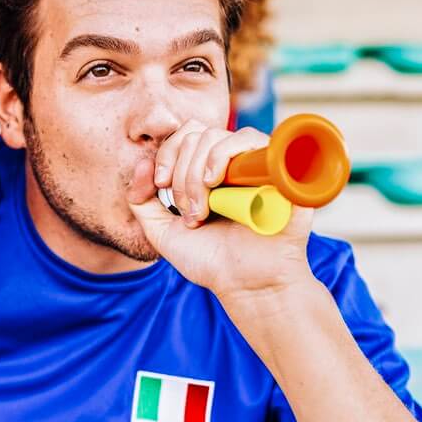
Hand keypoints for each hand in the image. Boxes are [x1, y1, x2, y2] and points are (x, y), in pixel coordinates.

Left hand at [126, 121, 313, 302]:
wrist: (248, 285)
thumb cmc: (211, 261)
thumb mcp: (162, 232)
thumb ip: (141, 201)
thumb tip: (141, 162)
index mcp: (207, 172)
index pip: (183, 136)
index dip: (165, 154)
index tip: (160, 186)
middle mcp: (233, 165)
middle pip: (196, 136)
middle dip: (181, 175)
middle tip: (190, 212)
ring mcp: (256, 166)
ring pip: (218, 137)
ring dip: (197, 173)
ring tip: (203, 210)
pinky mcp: (279, 170)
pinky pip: (253, 140)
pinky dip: (224, 155)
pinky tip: (217, 183)